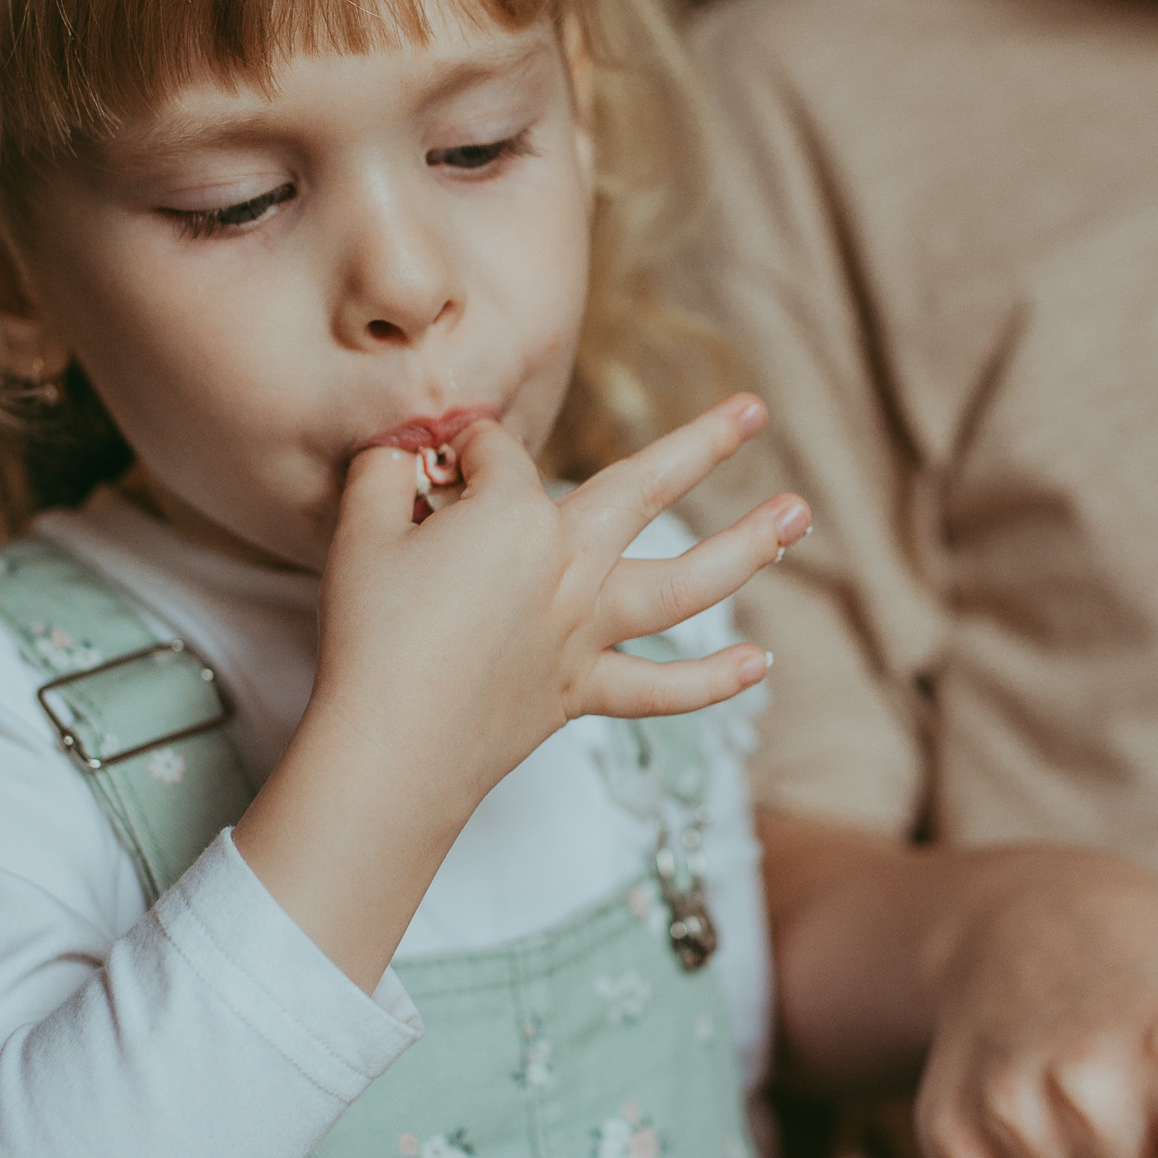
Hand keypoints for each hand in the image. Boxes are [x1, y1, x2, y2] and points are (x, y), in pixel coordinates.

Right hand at [236, 394, 807, 988]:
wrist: (389, 749)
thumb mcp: (358, 532)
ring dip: (748, 546)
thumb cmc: (370, 636)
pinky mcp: (581, 692)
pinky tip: (760, 663)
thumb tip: (401, 454)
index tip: (432, 466)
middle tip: (755, 408)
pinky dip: (713, 680)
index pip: (499, 457)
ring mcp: (584, 632)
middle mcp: (568, 566)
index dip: (463, 452)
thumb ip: (385, 475)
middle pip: (644, 488)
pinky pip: (660, 688)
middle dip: (703, 443)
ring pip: (686, 583)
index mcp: (514, 517)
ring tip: (798, 515)